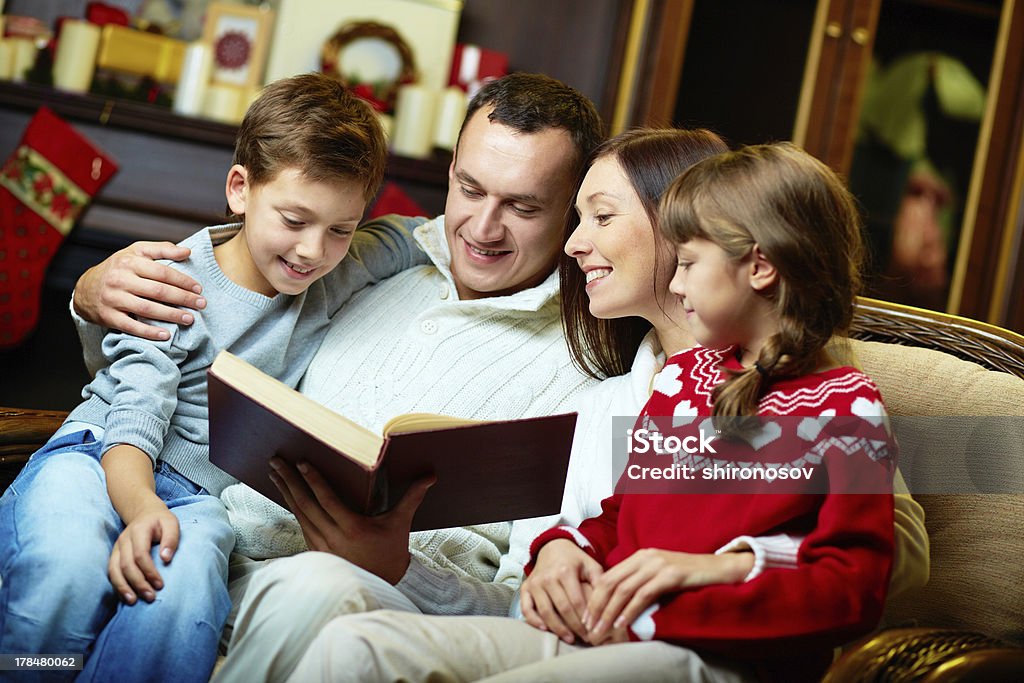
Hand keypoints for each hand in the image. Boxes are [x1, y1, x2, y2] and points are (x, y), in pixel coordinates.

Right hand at [74, 241, 204, 339]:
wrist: (86, 287)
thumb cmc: (119, 268)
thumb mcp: (137, 252)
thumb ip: (162, 249)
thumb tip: (188, 251)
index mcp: (130, 262)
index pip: (163, 272)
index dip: (183, 281)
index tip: (199, 289)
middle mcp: (120, 279)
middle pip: (158, 291)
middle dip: (183, 299)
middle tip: (201, 304)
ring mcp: (113, 298)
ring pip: (147, 309)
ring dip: (171, 315)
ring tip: (189, 319)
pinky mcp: (108, 316)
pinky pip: (131, 326)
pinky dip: (150, 332)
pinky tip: (166, 335)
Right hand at [108, 499, 179, 604]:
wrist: (145, 514)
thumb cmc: (161, 521)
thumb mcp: (171, 523)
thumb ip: (171, 539)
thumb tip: (166, 558)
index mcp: (138, 531)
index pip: (140, 555)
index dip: (149, 571)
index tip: (160, 585)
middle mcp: (123, 540)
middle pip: (126, 565)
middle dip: (137, 583)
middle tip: (150, 597)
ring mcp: (116, 548)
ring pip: (114, 570)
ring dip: (123, 587)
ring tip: (133, 601)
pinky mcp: (114, 555)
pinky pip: (111, 572)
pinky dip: (117, 585)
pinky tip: (126, 596)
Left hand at [269, 457, 432, 583]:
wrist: (381, 585)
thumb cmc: (391, 553)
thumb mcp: (401, 523)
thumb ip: (412, 497)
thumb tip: (430, 476)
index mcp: (353, 528)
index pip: (327, 500)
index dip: (313, 480)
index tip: (300, 462)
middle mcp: (333, 537)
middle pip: (306, 505)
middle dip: (289, 481)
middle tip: (276, 461)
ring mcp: (322, 546)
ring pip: (299, 515)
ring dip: (286, 492)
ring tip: (275, 473)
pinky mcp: (317, 551)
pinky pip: (301, 525)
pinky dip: (292, 508)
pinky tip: (286, 495)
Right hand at [519, 539, 602, 643]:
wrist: (552, 547)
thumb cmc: (574, 560)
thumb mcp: (590, 565)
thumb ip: (599, 582)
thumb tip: (607, 604)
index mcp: (565, 571)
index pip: (577, 601)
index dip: (585, 618)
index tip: (594, 630)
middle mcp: (548, 577)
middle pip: (562, 609)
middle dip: (575, 627)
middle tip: (586, 638)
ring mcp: (535, 583)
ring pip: (545, 612)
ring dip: (558, 628)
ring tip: (570, 639)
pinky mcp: (525, 588)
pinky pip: (526, 608)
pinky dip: (534, 621)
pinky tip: (545, 630)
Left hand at [585, 549, 752, 642]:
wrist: (719, 568)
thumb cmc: (688, 576)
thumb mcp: (659, 575)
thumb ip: (640, 582)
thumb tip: (617, 604)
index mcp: (639, 556)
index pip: (608, 577)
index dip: (594, 598)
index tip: (587, 618)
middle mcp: (645, 557)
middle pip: (611, 583)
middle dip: (597, 607)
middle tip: (590, 628)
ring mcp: (658, 564)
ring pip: (624, 590)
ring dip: (610, 612)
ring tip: (602, 630)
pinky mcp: (671, 574)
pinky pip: (644, 594)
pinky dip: (630, 610)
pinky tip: (623, 623)